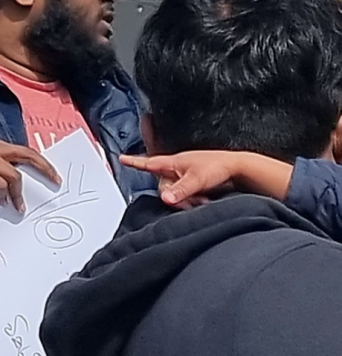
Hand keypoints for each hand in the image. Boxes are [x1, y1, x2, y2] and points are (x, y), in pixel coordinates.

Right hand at [0, 141, 59, 212]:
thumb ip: (13, 173)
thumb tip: (39, 181)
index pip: (27, 152)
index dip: (44, 164)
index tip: (56, 178)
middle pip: (26, 155)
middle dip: (43, 168)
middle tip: (54, 182)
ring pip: (14, 175)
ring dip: (17, 194)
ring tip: (17, 205)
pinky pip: (0, 185)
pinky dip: (3, 196)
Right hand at [121, 150, 292, 206]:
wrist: (238, 169)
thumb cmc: (217, 167)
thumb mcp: (196, 180)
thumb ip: (179, 190)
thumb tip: (164, 198)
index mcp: (172, 162)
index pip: (148, 162)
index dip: (134, 162)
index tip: (122, 159)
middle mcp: (176, 168)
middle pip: (163, 185)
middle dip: (174, 195)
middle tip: (189, 200)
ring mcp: (185, 175)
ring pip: (175, 192)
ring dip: (187, 199)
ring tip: (202, 199)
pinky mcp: (195, 183)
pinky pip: (186, 195)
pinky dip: (193, 199)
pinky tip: (204, 199)